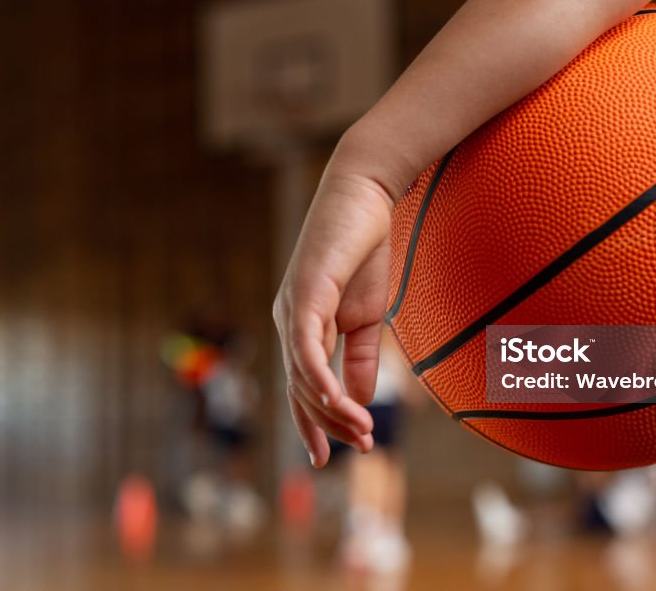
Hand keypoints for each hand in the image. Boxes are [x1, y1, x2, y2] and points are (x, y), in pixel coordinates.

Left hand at [273, 165, 396, 467]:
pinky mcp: (305, 293)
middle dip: (329, 423)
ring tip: (361, 431)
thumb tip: (360, 398)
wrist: (366, 197)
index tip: (325, 459)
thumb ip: (360, 356)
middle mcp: (288, 321)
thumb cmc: (364, 250)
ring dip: (332, 408)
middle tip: (363, 446)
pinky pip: (306, 346)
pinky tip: (336, 399)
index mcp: (301, 326)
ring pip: (302, 374)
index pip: (300, 386)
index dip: (311, 424)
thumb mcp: (367, 315)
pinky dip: (319, 376)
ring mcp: (292, 307)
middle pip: (300, 388)